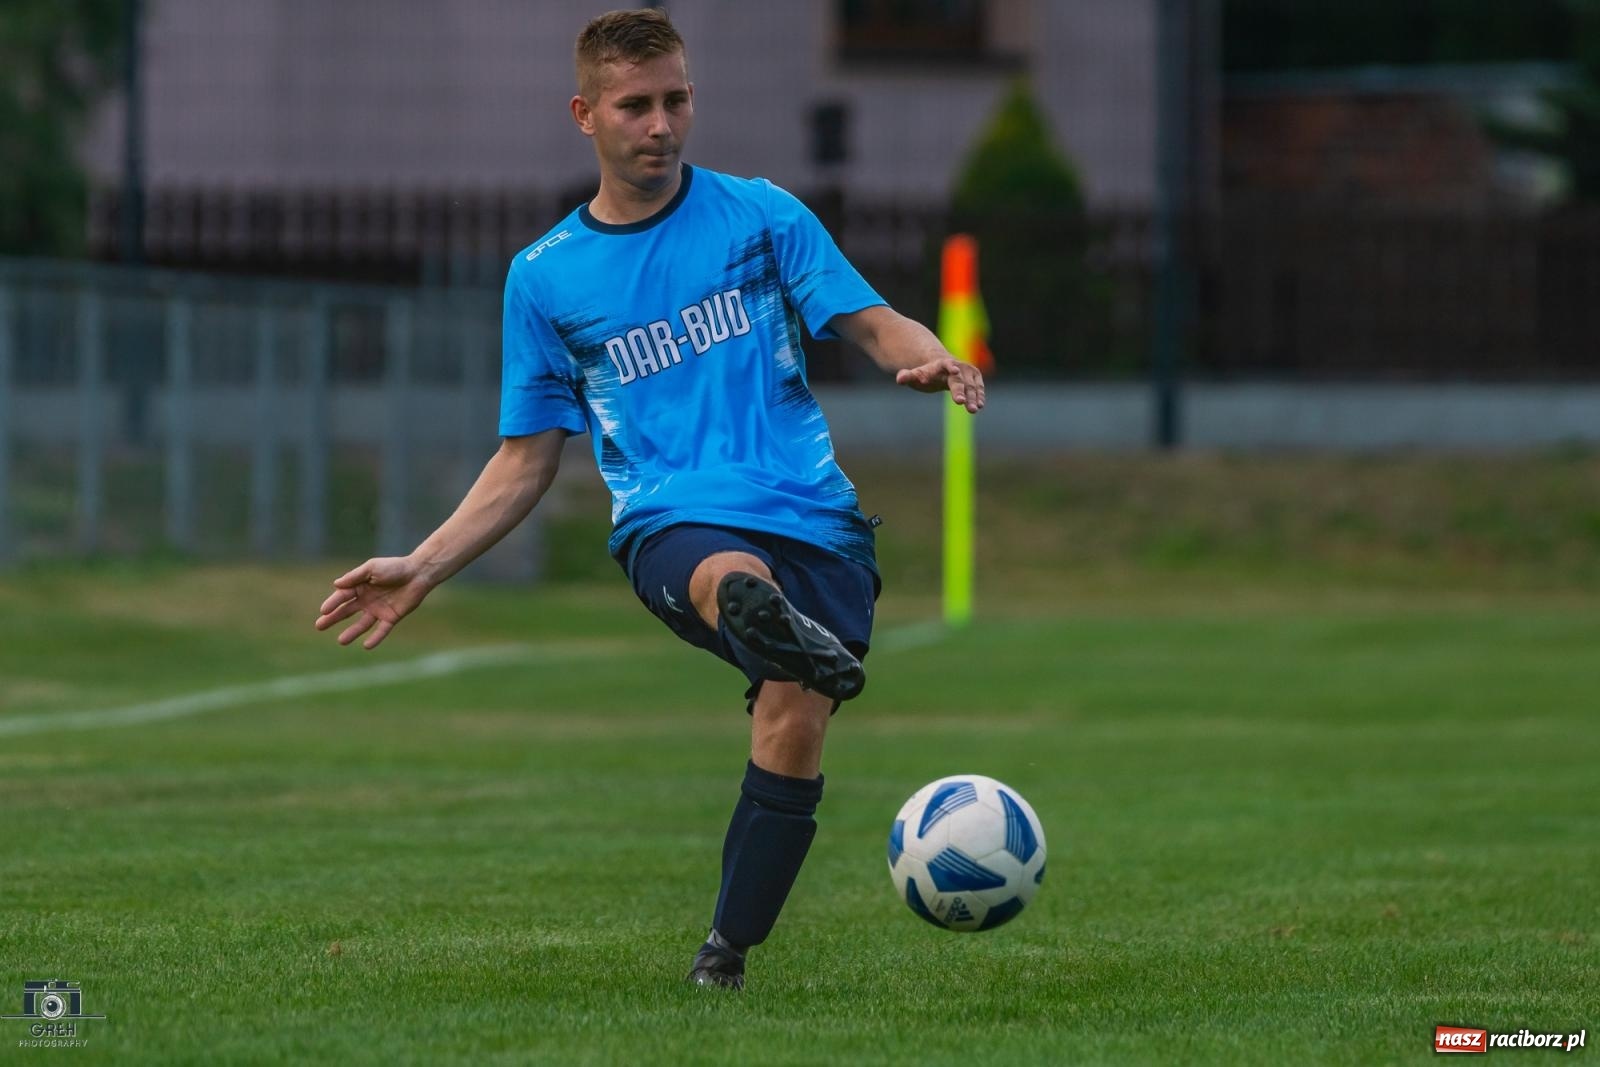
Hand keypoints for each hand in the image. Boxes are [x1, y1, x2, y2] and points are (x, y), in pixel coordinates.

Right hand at [314, 556, 431, 649]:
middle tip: (319, 626)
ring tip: (341, 641)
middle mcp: (367, 600)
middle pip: (347, 612)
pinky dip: (375, 638)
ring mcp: (378, 610)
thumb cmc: (394, 567)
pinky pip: (382, 630)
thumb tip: (335, 584)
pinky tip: (366, 646)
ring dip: (352, 632)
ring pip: (362, 624)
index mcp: (360, 587)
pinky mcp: (391, 617)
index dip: (333, 603)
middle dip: (333, 618)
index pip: (342, 596)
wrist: (418, 573)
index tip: (323, 611)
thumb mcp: (372, 568)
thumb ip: (355, 576)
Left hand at [895, 357, 985, 412]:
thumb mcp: (915, 375)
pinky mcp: (975, 377)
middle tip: (961, 402)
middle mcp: (957, 365)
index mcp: (941, 364)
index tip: (954, 370)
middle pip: (958, 380)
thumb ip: (907, 376)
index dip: (950, 366)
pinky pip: (978, 388)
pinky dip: (979, 396)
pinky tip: (980, 405)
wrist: (942, 367)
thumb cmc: (926, 374)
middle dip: (960, 391)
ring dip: (973, 397)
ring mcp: (967, 371)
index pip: (946, 364)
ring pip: (970, 386)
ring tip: (973, 410)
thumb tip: (899, 379)